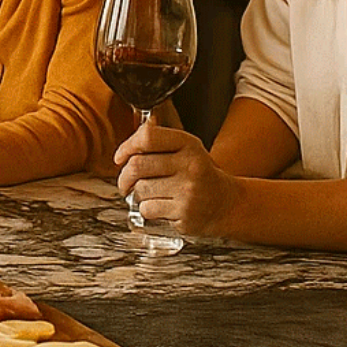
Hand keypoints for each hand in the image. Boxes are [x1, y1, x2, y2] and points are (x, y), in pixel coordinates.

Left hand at [113, 120, 240, 235]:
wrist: (226, 204)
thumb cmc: (200, 175)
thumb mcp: (187, 150)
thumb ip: (160, 140)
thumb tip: (136, 133)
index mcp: (188, 145)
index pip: (147, 137)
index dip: (127, 147)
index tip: (120, 157)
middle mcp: (190, 165)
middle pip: (137, 165)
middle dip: (124, 176)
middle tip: (125, 181)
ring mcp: (188, 190)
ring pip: (140, 189)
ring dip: (138, 193)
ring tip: (151, 193)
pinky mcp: (184, 213)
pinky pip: (147, 209)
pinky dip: (147, 209)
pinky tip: (161, 206)